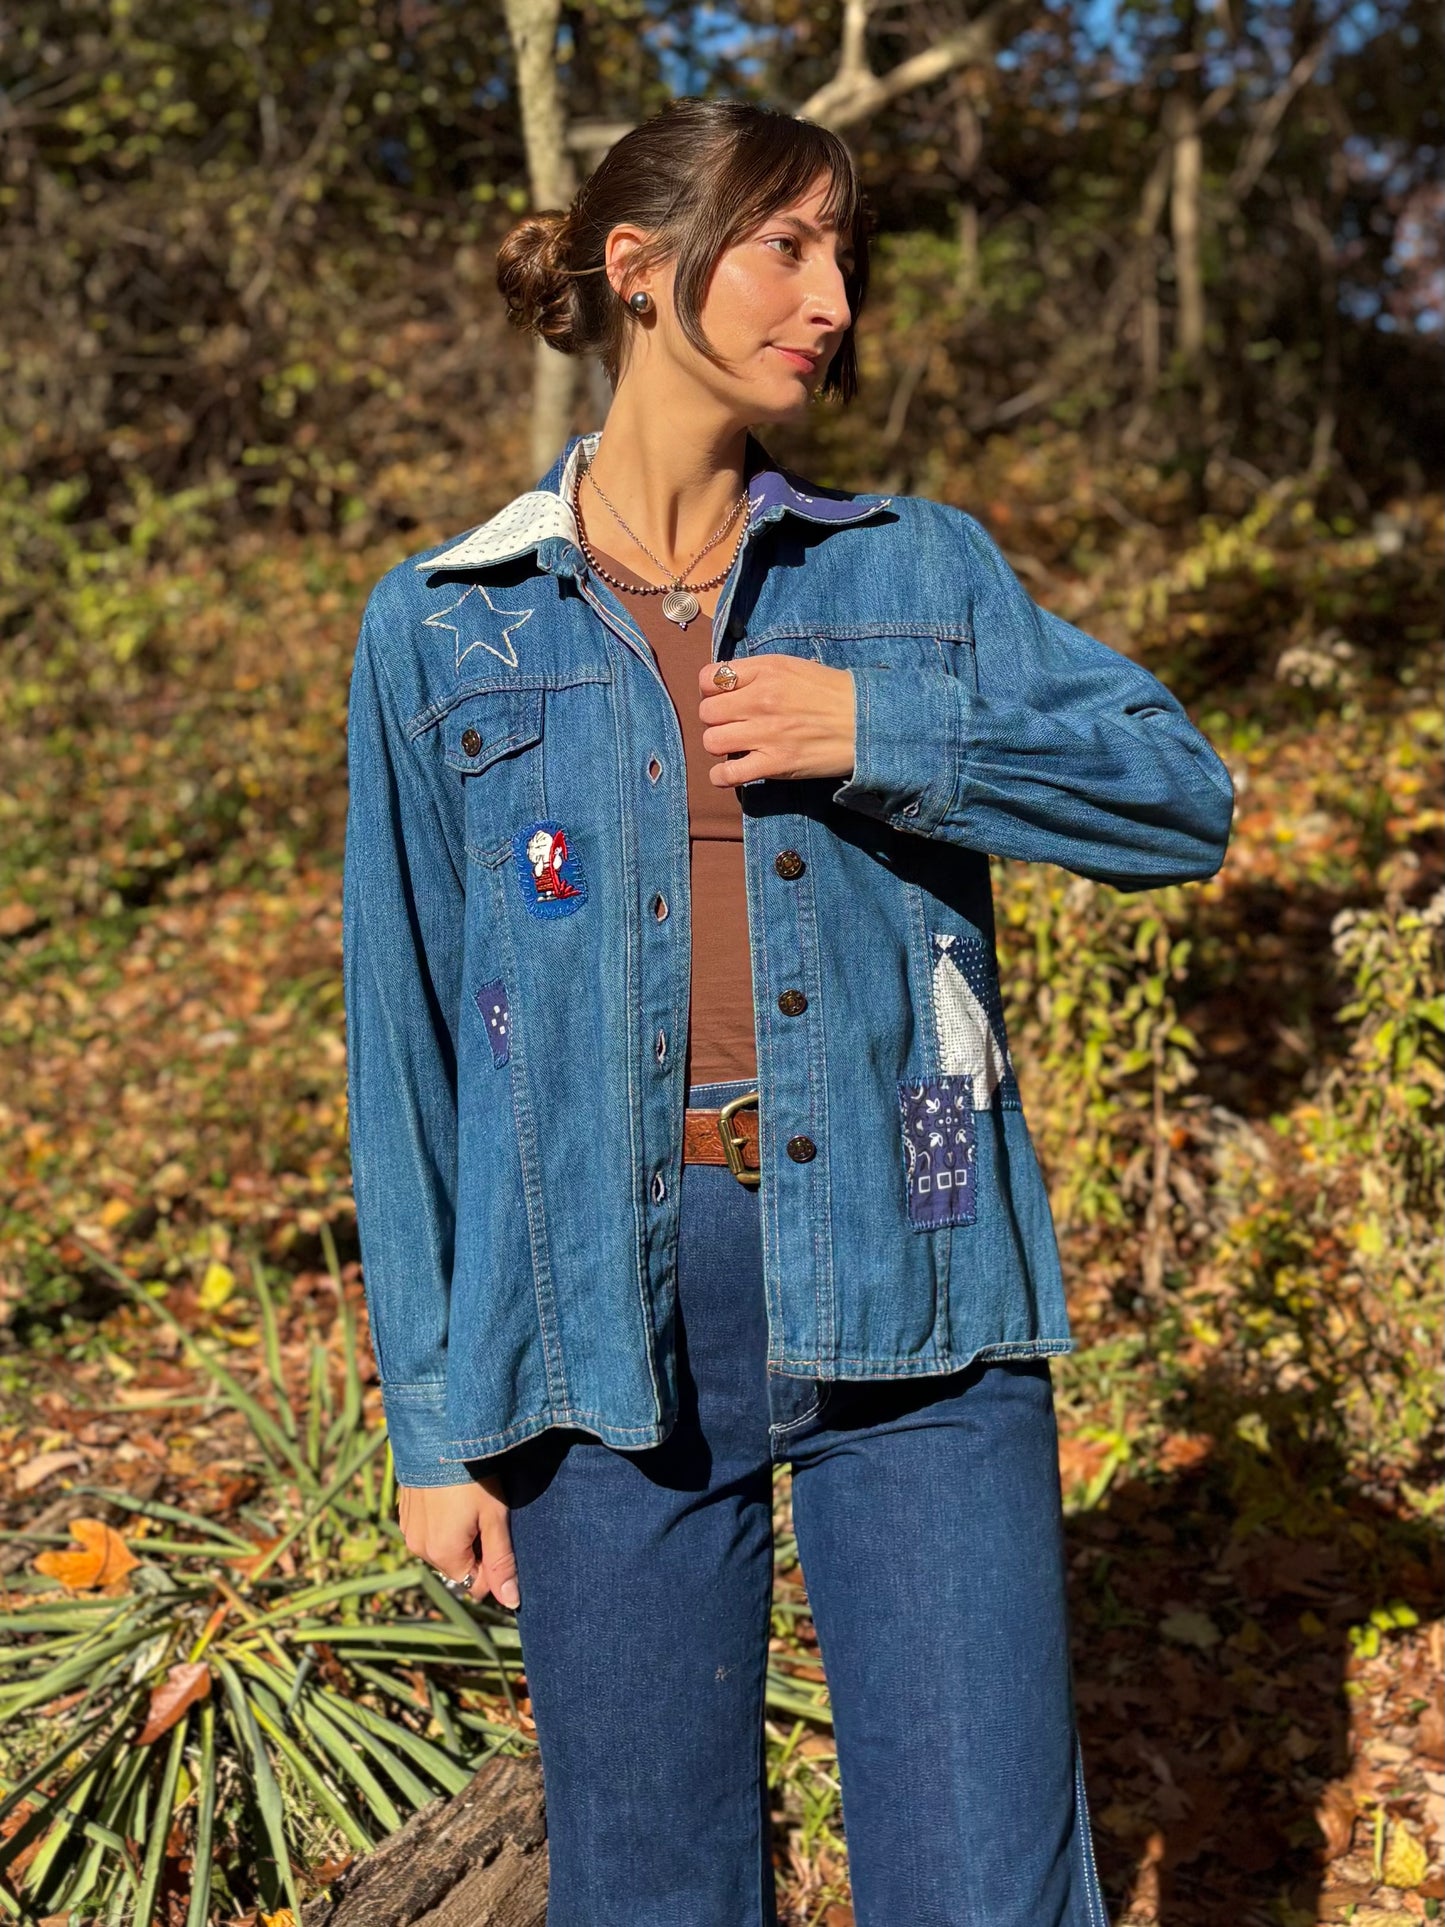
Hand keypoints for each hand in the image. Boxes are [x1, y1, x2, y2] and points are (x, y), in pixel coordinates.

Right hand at [398, 1478, 519, 1609]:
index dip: (494, 1566)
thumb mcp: (495, 1518)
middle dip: (476, 1550)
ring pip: (443, 1549)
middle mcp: (420, 1549)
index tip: (499, 1534)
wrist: (437, 1435)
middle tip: (486, 1516)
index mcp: (443, 1555)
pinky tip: (451, 1498)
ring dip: (458, 1537)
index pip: (475, 1584)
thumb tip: (511, 1602)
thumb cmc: (473, 1477)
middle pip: (458, 1567)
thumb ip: (502, 1561)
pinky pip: (428, 1532)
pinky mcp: (404, 1514)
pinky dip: (442, 1523)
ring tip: (468, 1504)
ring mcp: (409, 1531)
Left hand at [696, 655, 855, 786]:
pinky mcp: (775, 764)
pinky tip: (730, 772)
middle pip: (707, 712)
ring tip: (736, 746)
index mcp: (765, 671)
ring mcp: (766, 733)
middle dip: (716, 720)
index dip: (711, 690)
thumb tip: (727, 683)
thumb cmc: (833, 692)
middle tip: (733, 725)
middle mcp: (760, 699)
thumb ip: (759, 672)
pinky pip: (728, 774)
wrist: (868, 720)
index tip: (723, 698)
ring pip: (712, 741)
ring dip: (719, 745)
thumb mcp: (794, 667)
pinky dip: (722, 776)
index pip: (709, 678)